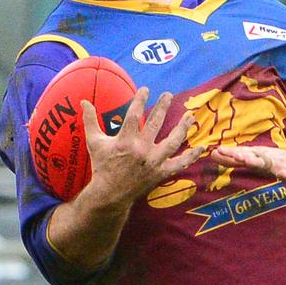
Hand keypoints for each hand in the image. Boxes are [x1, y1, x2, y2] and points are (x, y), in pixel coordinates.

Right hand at [82, 87, 204, 206]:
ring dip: (183, 128)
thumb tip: (83, 101)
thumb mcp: (94, 142)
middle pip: (155, 124)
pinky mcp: (161, 172)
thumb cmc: (102, 166)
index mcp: (124, 141)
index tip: (146, 89)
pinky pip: (179, 163)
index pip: (134, 115)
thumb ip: (90, 121)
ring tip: (190, 116)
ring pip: (172, 141)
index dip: (140, 100)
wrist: (110, 195)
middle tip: (169, 95)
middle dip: (163, 107)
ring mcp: (153, 161)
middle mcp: (141, 150)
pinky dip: (191, 156)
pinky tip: (202, 146)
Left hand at [210, 145, 285, 188]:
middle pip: (252, 156)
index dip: (228, 155)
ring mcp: (281, 166)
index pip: (241, 155)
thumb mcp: (258, 160)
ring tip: (248, 161)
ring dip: (259, 161)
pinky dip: (285, 175)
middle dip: (240, 155)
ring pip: (269, 164)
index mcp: (258, 157)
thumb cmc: (278, 163)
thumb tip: (215, 154)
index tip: (214, 152)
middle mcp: (268, 159)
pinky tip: (282, 175)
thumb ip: (239, 159)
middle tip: (228, 153)